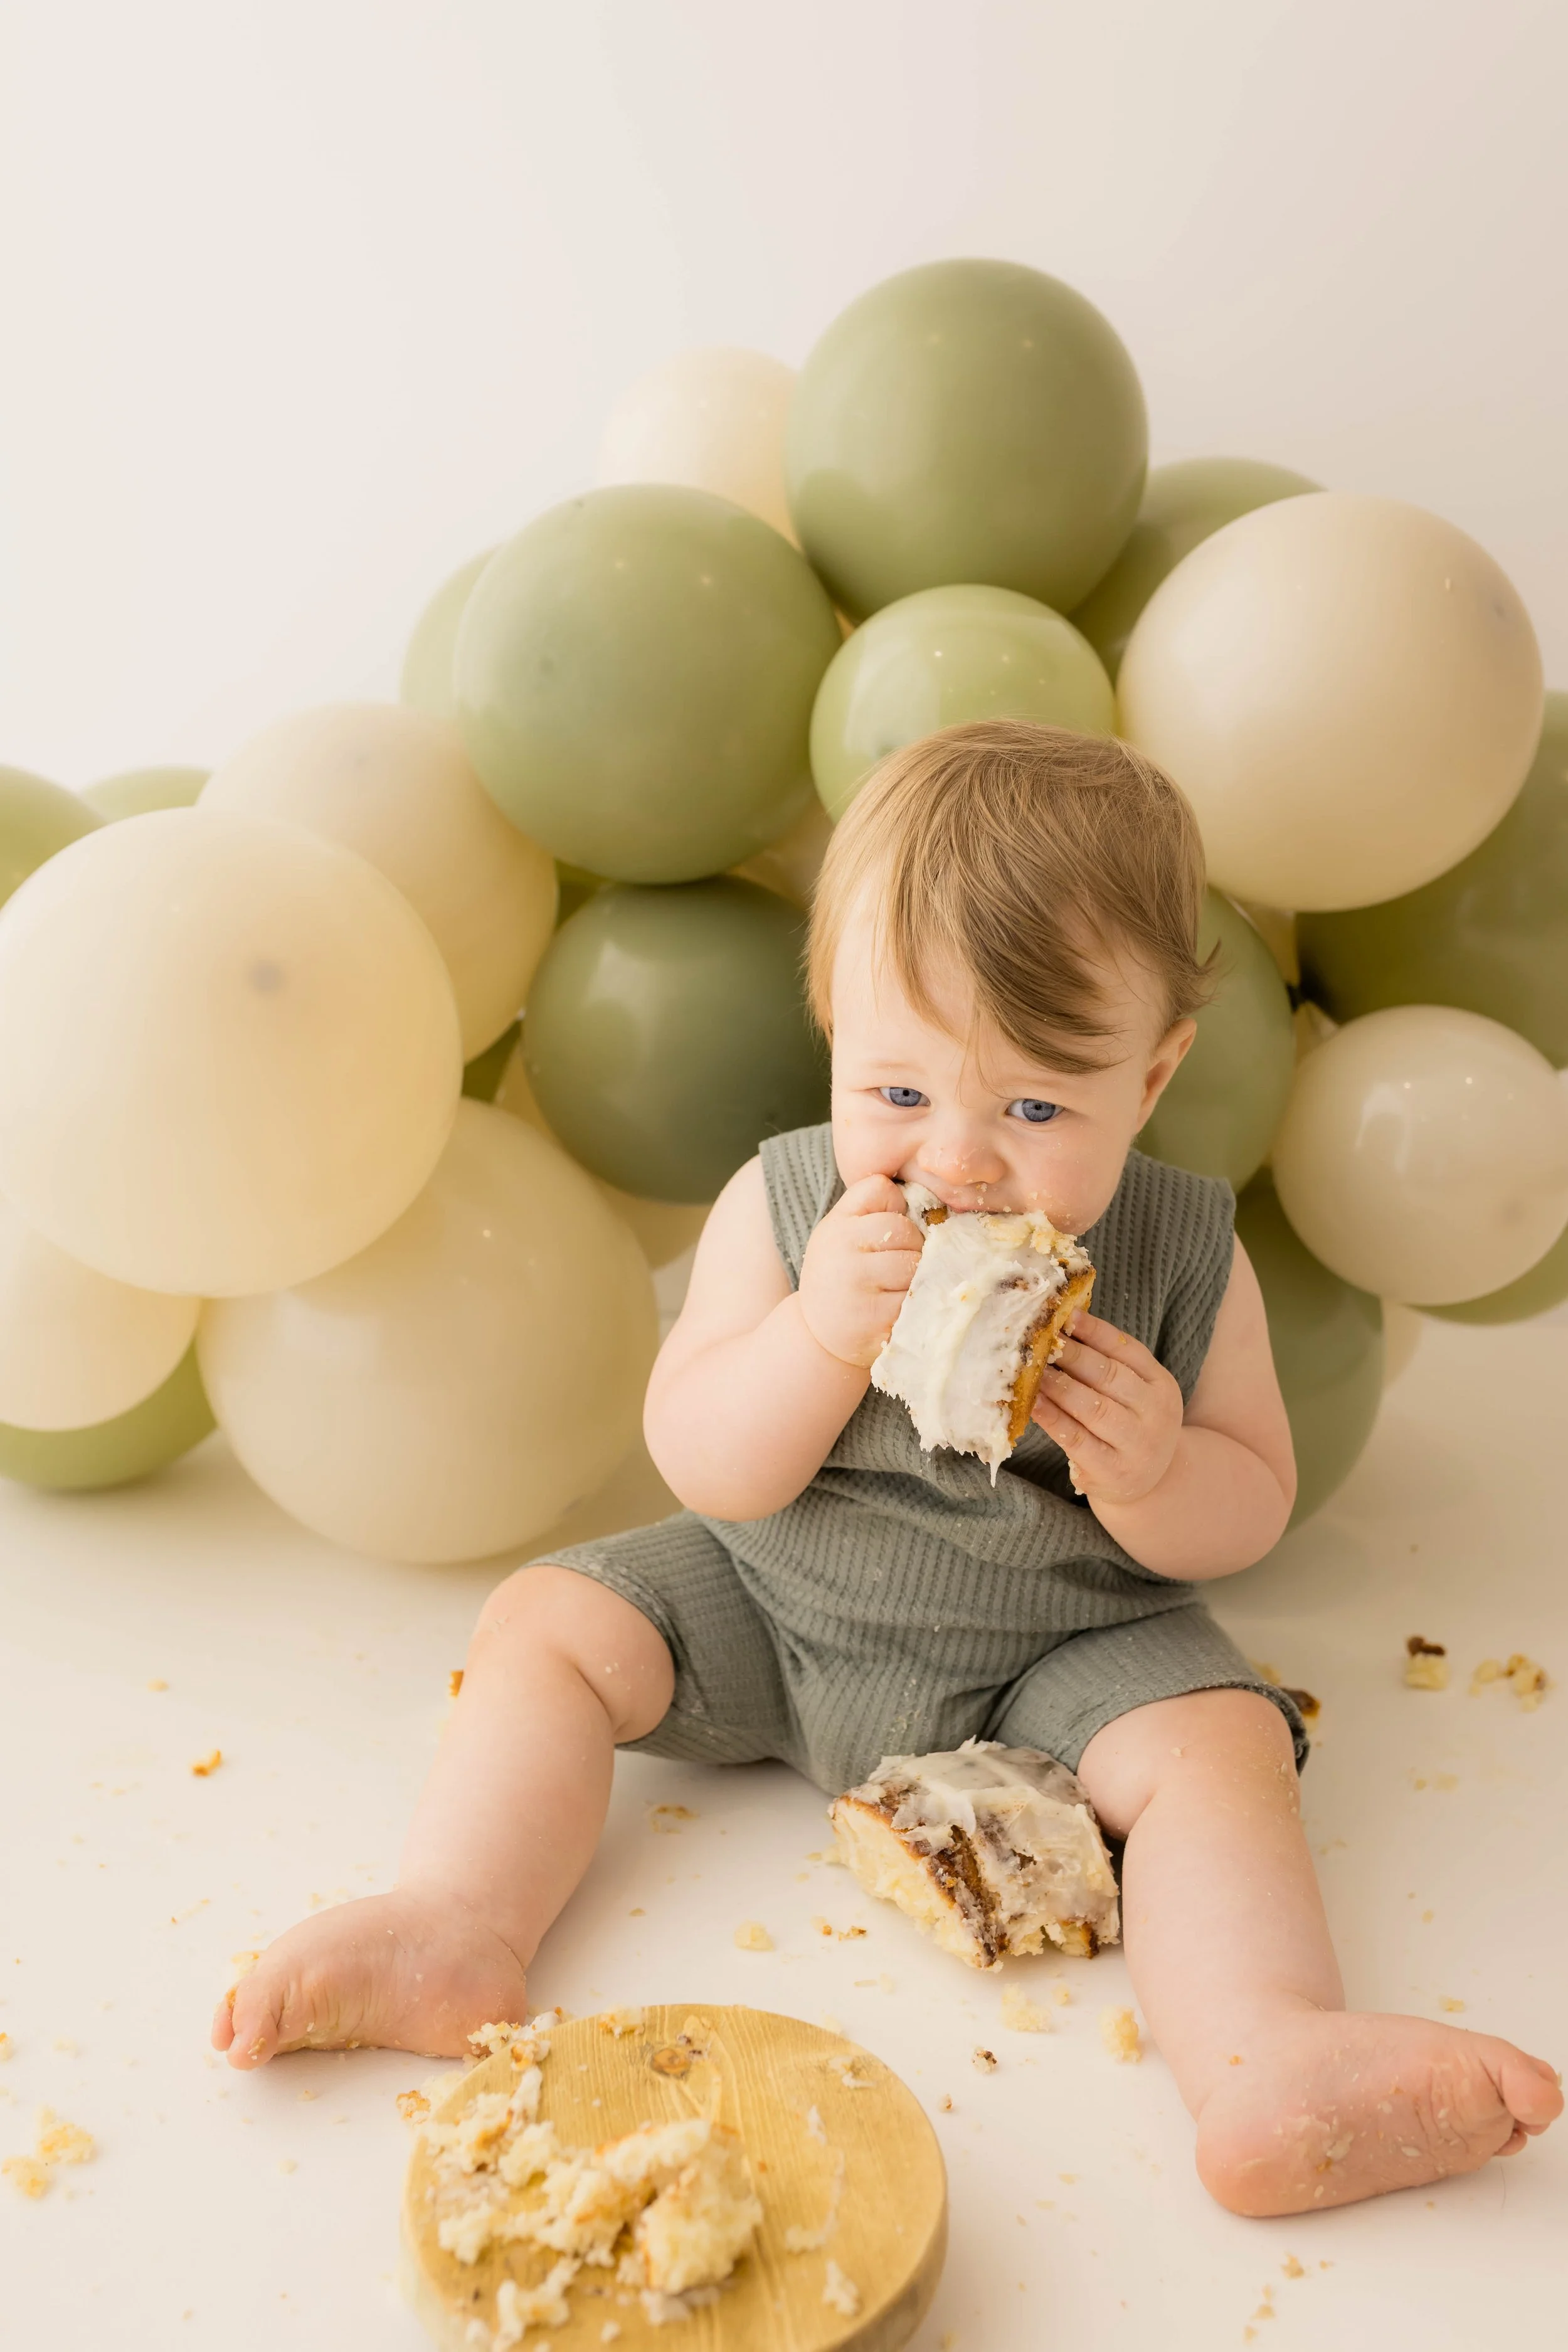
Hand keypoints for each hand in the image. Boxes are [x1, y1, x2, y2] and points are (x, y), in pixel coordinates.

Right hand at [797, 1174, 923, 1368]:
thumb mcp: (842, 1233)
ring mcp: (856, 1284)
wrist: (819, 1336)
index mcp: (835, 1225)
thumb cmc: (841, 1276)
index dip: (894, 1211)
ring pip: (915, 1264)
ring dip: (916, 1278)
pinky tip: (895, 1311)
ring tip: (894, 1290)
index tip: (885, 1235)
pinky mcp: (875, 1318)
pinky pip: (916, 1298)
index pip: (883, 1191)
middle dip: (910, 1249)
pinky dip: (915, 1305)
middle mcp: (840, 1249)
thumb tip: (919, 1195)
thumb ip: (871, 1206)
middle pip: (907, 1230)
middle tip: (892, 1271)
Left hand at [1030, 1310, 1183, 1506]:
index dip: (1094, 1331)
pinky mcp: (1112, 1471)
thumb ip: (1109, 1363)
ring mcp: (1137, 1445)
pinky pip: (1077, 1440)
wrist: (1150, 1483)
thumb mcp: (1134, 1393)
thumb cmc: (1130, 1426)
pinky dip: (1052, 1418)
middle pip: (1110, 1376)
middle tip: (1041, 1341)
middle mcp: (1156, 1414)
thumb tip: (1063, 1327)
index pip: (1128, 1350)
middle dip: (1071, 1355)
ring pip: (1093, 1408)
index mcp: (1161, 1385)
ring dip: (1058, 1386)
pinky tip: (1033, 1403)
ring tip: (1032, 1370)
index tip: (1065, 1315)